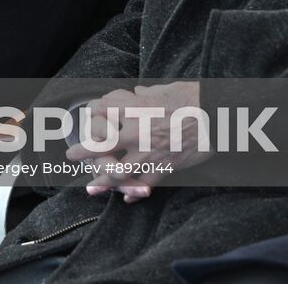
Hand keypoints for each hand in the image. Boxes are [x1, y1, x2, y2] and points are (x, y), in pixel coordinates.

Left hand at [66, 81, 206, 202]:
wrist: (216, 116)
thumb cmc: (192, 97)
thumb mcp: (165, 89)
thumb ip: (147, 93)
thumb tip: (139, 91)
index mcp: (136, 108)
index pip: (102, 110)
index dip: (93, 112)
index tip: (88, 115)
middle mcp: (138, 131)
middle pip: (102, 145)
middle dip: (85, 152)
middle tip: (71, 156)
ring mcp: (150, 151)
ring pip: (119, 171)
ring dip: (103, 181)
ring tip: (91, 188)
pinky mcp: (166, 166)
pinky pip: (146, 183)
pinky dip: (135, 193)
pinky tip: (127, 198)